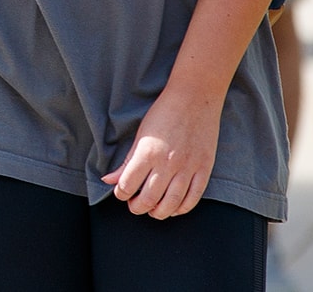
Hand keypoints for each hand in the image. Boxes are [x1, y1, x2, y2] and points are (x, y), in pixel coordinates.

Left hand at [104, 88, 220, 218]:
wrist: (195, 99)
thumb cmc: (163, 113)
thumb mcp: (140, 135)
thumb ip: (126, 161)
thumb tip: (108, 180)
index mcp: (147, 153)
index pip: (128, 185)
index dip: (121, 193)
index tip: (120, 193)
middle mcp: (167, 163)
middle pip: (149, 198)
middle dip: (137, 207)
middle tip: (134, 206)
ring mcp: (188, 168)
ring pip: (171, 202)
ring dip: (159, 212)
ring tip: (152, 211)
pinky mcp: (204, 169)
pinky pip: (194, 197)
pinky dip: (182, 208)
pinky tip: (174, 208)